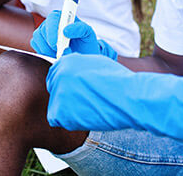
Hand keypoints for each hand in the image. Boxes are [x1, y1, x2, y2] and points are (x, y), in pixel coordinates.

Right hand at [30, 11, 117, 58]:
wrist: (83, 55)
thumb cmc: (86, 42)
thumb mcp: (88, 33)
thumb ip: (80, 28)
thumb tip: (65, 30)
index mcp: (63, 17)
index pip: (53, 18)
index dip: (52, 30)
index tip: (55, 43)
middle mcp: (52, 23)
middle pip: (42, 30)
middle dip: (50, 44)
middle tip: (62, 52)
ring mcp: (44, 33)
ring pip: (37, 39)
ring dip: (48, 50)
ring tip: (62, 54)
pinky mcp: (40, 43)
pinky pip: (37, 48)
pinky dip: (45, 54)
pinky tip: (55, 56)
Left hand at [46, 54, 182, 145]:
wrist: (128, 97)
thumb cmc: (117, 81)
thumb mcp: (96, 64)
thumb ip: (78, 66)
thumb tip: (67, 73)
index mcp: (67, 61)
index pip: (55, 74)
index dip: (65, 83)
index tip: (76, 90)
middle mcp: (59, 74)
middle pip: (54, 88)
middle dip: (65, 96)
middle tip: (84, 101)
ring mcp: (58, 92)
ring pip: (55, 105)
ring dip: (68, 109)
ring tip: (89, 108)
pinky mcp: (60, 111)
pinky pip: (56, 119)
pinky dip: (68, 120)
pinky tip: (85, 116)